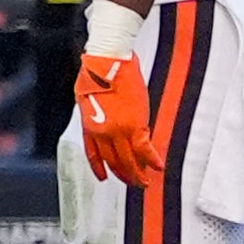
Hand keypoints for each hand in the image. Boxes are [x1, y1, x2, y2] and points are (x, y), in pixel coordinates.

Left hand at [75, 50, 160, 184]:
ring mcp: (119, 131)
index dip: (100, 169)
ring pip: (129, 160)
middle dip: (124, 175)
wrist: (106, 62)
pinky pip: (145, 149)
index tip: (104, 177)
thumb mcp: (85, 97)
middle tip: (132, 182)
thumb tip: (100, 114)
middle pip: (114, 162)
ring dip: (138, 173)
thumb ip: (94, 112)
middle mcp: (103, 133)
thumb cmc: (95, 72)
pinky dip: (152, 160)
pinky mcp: (135, 126)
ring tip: (144, 181)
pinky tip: (158, 166)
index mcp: (89, 126)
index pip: (94, 155)